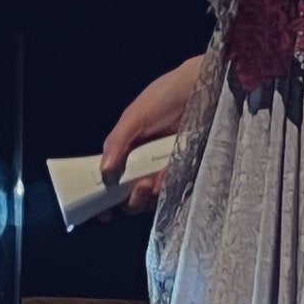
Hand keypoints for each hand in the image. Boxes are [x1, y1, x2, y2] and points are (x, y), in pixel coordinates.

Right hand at [95, 56, 201, 218]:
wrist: (200, 89)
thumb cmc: (163, 97)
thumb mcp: (134, 117)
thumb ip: (116, 143)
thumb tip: (104, 173)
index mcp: (124, 150)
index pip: (109, 179)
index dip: (103, 198)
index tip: (103, 214)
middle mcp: (141, 162)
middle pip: (128, 195)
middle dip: (129, 200)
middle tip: (136, 188)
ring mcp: (161, 168)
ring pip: (149, 197)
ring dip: (146, 197)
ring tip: (149, 183)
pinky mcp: (181, 169)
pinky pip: (170, 188)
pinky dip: (165, 187)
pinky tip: (165, 176)